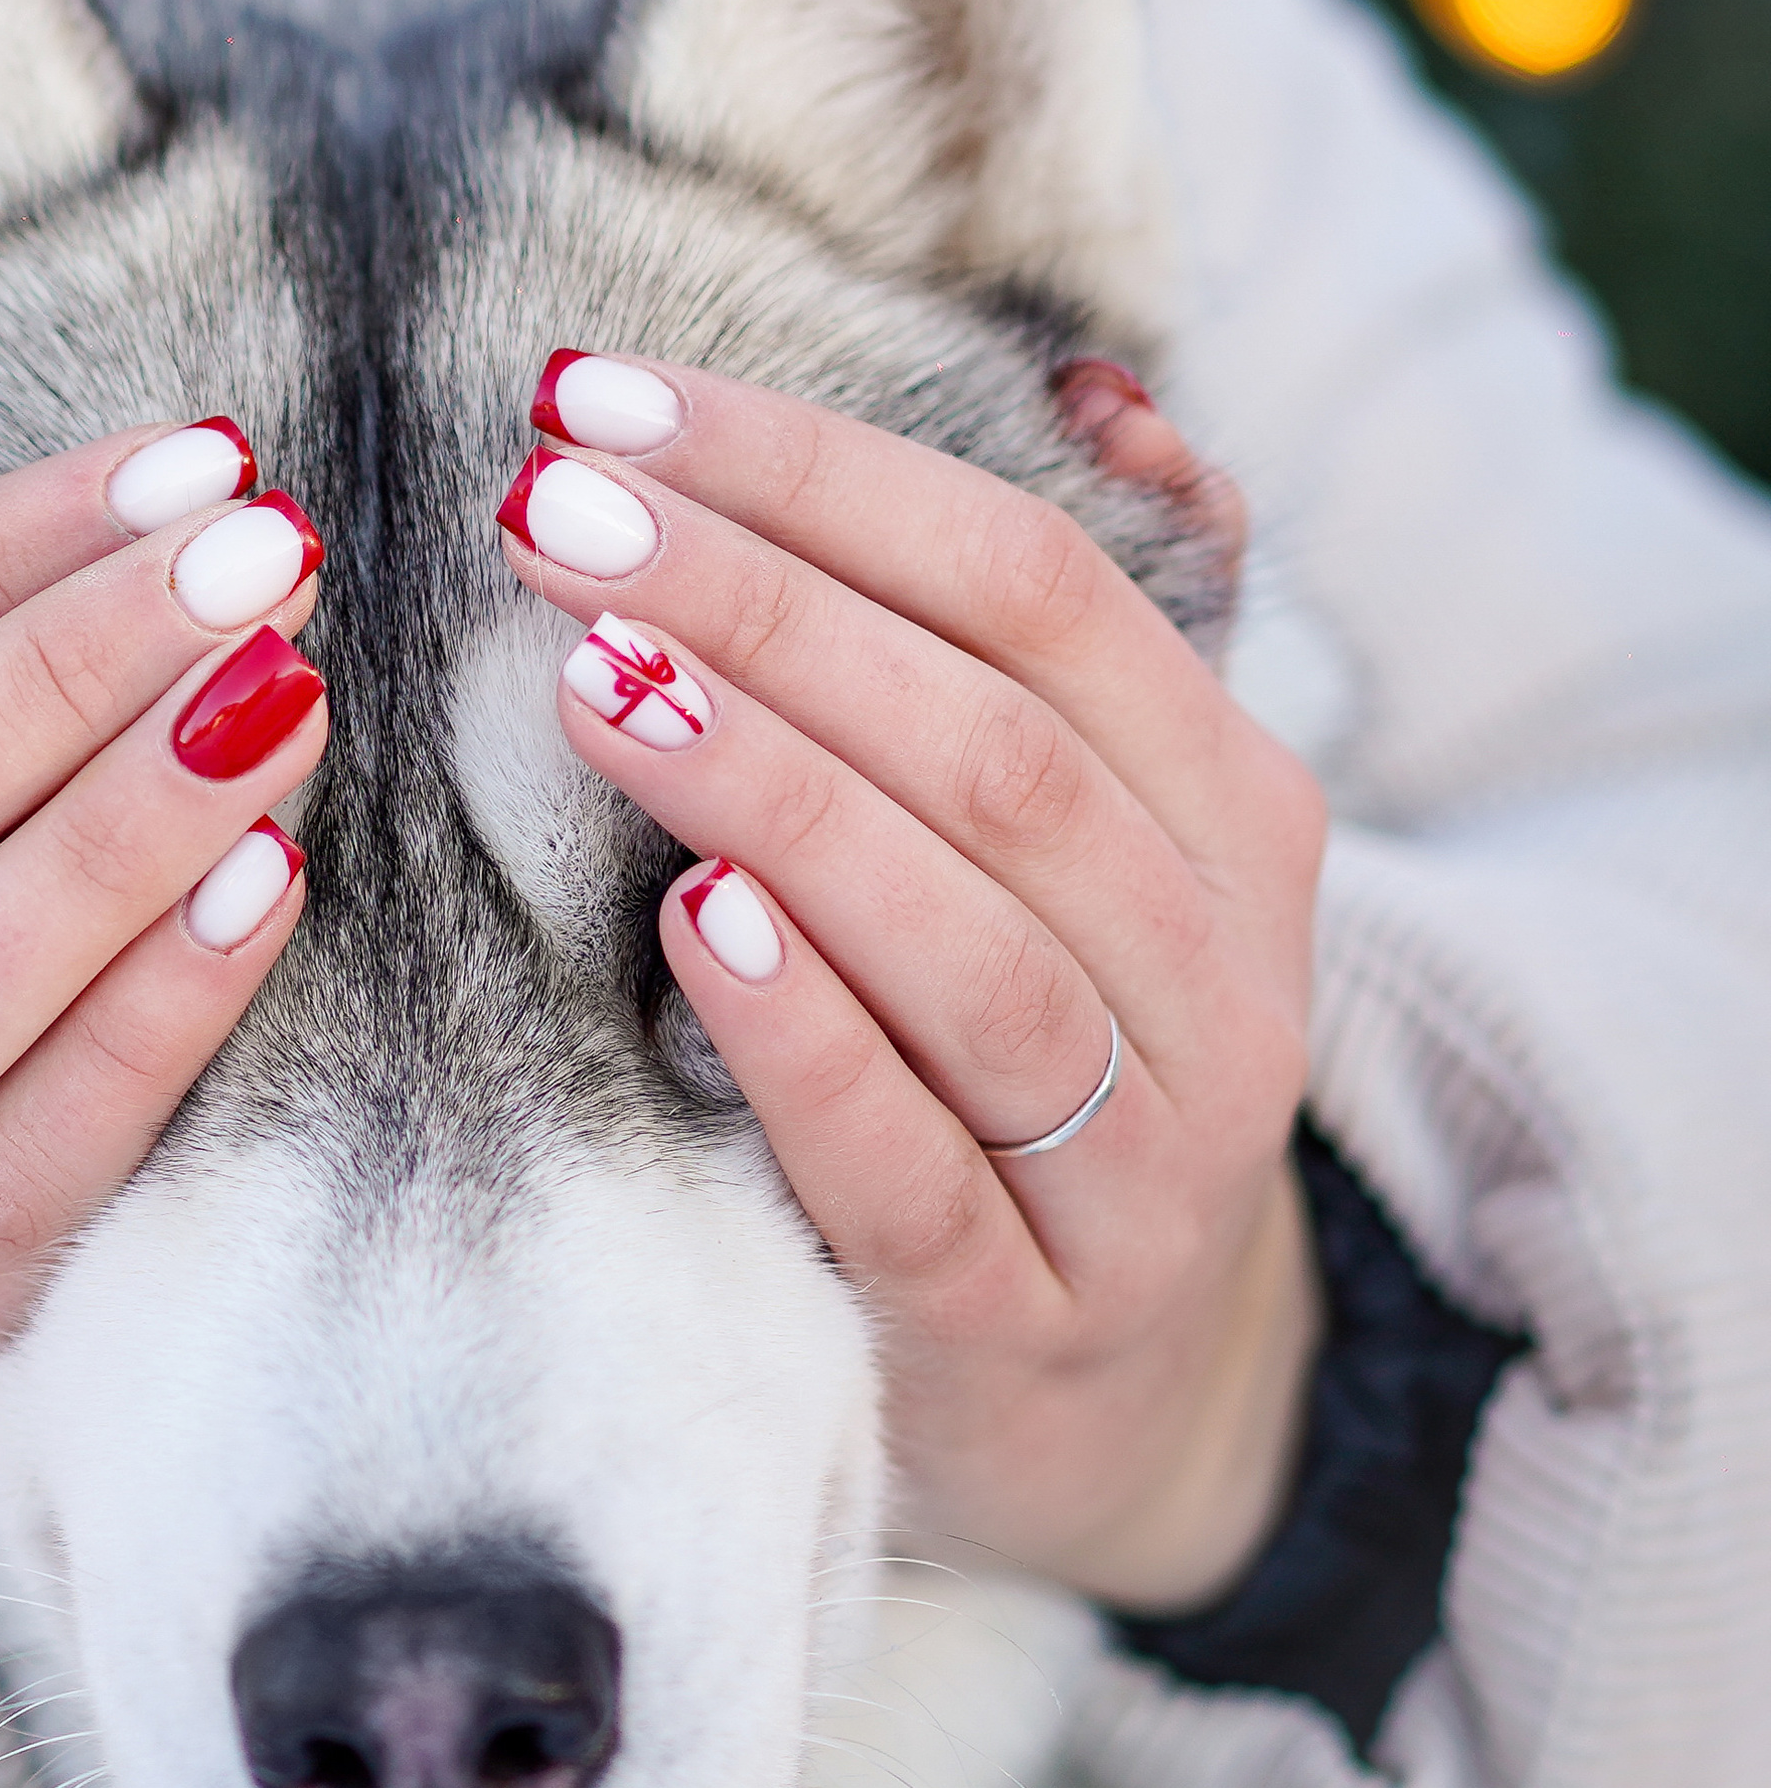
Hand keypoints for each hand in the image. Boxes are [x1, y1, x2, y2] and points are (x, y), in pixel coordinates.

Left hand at [498, 355, 1325, 1612]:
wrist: (1108, 1397)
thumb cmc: (1047, 1049)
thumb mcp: (1108, 841)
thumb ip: (1092, 626)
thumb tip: (1094, 390)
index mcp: (1236, 812)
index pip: (1041, 589)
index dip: (824, 478)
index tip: (609, 400)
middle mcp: (1223, 978)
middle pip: (994, 747)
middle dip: (757, 606)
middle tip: (551, 514)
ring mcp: (1141, 1166)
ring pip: (971, 947)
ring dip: (774, 793)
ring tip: (594, 679)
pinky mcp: (1024, 1324)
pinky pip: (914, 1173)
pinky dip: (806, 1041)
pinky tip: (691, 927)